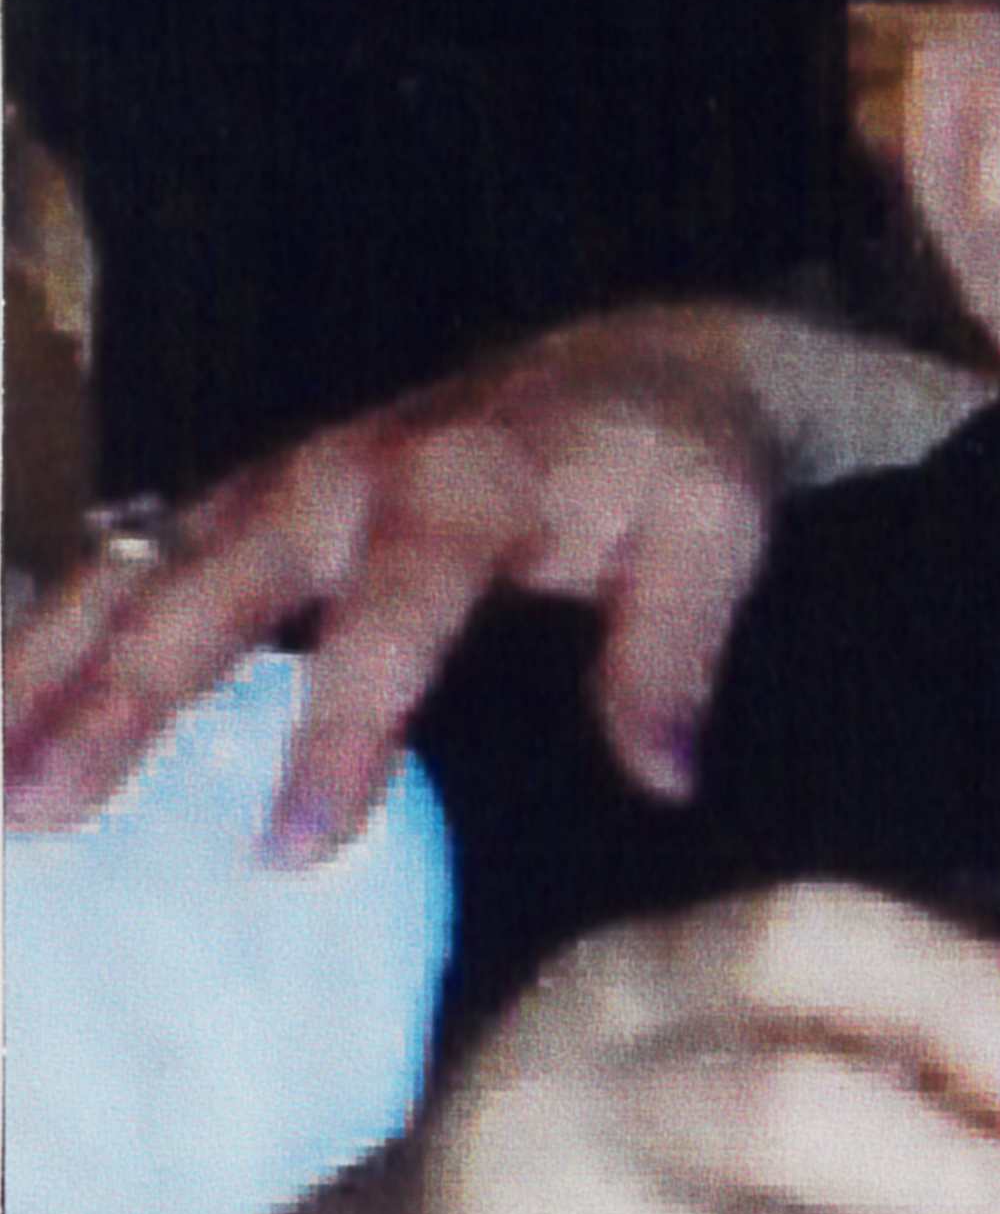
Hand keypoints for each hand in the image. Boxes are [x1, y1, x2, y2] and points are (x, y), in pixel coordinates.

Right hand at [4, 306, 982, 861]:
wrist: (641, 364)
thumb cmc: (677, 465)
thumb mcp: (714, 539)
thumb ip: (675, 654)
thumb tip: (662, 779)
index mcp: (463, 484)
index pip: (389, 620)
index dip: (338, 734)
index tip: (292, 849)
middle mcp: (345, 472)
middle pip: (212, 590)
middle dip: (119, 700)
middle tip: (40, 809)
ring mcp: (280, 480)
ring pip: (136, 572)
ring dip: (47, 669)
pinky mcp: (249, 501)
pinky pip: (135, 566)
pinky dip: (58, 635)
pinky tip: (6, 720)